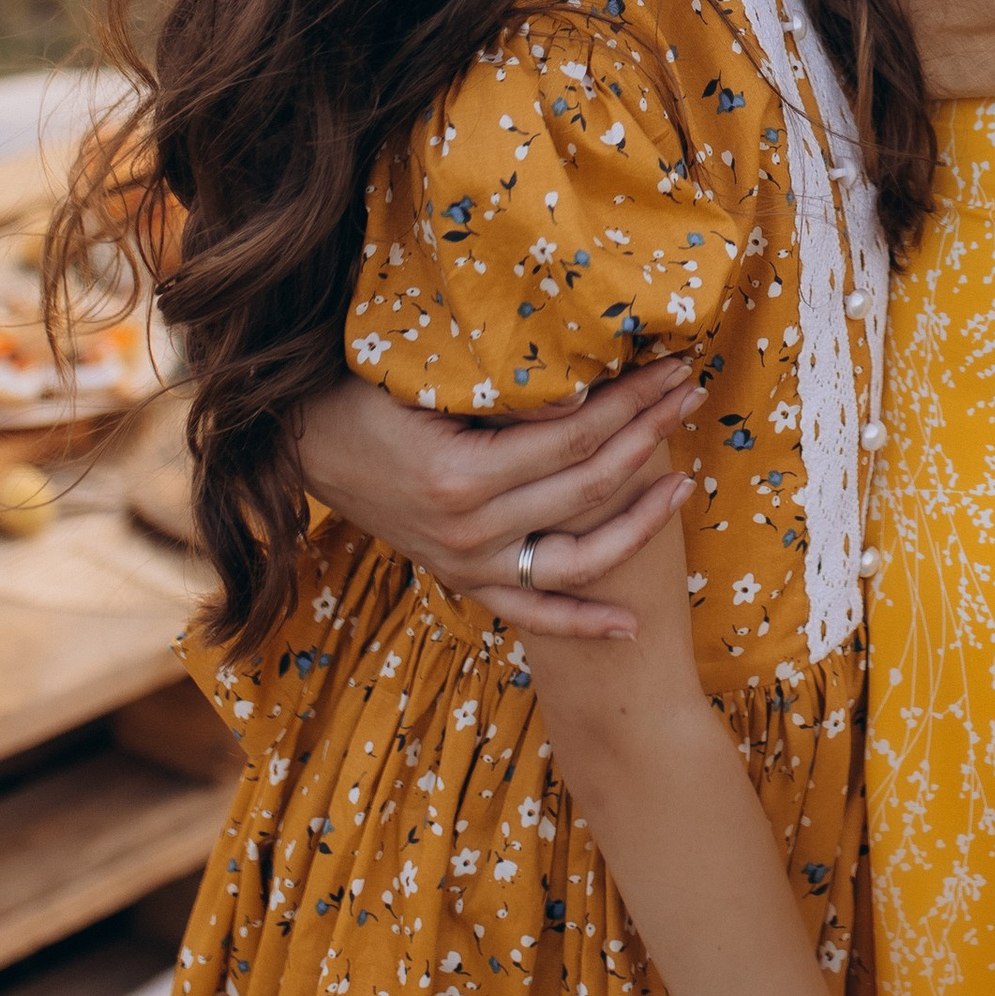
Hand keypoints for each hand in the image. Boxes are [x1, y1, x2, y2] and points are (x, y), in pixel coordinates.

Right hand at [291, 357, 700, 638]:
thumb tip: (581, 395)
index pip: (576, 435)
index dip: (631, 400)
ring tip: (685, 487)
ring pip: (576, 560)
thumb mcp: (426, 379)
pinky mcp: (462, 580)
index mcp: (463, 474)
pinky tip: (631, 625)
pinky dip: (581, 622)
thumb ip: (502, 393)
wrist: (302, 445)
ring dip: (639, 524)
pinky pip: (530, 611)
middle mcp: (471, 530)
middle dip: (649, 436)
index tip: (671, 370)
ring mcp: (468, 564)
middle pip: (588, 485)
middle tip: (692, 395)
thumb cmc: (364, 393)